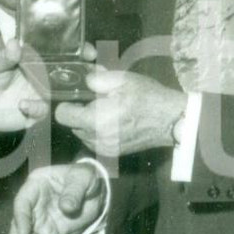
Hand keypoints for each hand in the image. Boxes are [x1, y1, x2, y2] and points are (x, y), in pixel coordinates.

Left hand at [0, 40, 50, 131]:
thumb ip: (5, 57)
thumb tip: (14, 42)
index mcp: (29, 64)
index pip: (46, 57)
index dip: (51, 55)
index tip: (52, 54)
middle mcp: (36, 79)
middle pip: (53, 76)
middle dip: (56, 75)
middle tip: (48, 74)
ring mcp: (36, 96)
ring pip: (52, 94)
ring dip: (47, 92)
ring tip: (36, 90)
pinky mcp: (32, 112)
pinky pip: (41, 110)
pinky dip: (36, 107)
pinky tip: (23, 104)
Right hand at [8, 163, 107, 233]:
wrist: (95, 192)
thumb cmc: (84, 178)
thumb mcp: (84, 178)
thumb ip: (74, 191)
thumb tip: (66, 208)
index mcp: (36, 185)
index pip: (23, 201)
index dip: (21, 217)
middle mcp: (33, 204)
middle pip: (19, 223)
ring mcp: (39, 220)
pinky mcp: (49, 233)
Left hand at [54, 69, 184, 158]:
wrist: (171, 121)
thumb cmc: (148, 98)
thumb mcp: (122, 79)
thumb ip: (96, 79)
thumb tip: (84, 80)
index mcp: (95, 121)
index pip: (62, 115)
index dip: (67, 103)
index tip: (79, 97)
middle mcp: (96, 139)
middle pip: (71, 124)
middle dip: (80, 112)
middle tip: (98, 101)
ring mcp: (104, 149)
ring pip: (82, 134)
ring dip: (88, 123)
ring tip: (108, 111)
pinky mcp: (112, 154)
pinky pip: (93, 141)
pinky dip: (98, 132)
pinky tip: (113, 122)